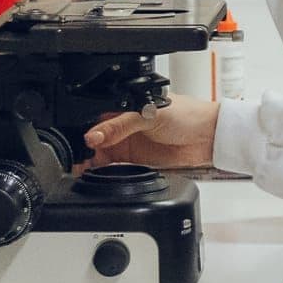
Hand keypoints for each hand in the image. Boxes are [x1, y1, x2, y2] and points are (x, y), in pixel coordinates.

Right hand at [83, 97, 219, 168]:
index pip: (94, 119)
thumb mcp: (148, 115)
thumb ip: (120, 125)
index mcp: (123, 107)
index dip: (82, 130)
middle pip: (94, 139)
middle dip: (82, 149)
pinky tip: (93, 174)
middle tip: (74, 159)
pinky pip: (112, 168)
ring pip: (100, 154)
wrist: (208, 137)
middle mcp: (123, 126)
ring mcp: (128, 143)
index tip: (74, 142)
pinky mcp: (135, 161)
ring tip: (80, 168)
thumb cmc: (187, 115)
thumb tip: (93, 136)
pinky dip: (101, 172)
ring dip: (89, 162)